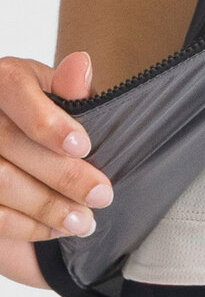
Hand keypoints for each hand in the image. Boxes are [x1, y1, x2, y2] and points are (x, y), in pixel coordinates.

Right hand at [0, 51, 112, 289]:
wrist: (15, 152)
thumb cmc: (41, 117)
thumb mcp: (55, 97)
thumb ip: (68, 89)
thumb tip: (81, 66)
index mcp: (3, 79)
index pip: (15, 90)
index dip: (48, 121)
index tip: (82, 146)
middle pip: (11, 142)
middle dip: (63, 174)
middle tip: (102, 195)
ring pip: (0, 182)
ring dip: (47, 207)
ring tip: (84, 220)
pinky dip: (25, 226)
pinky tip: (55, 230)